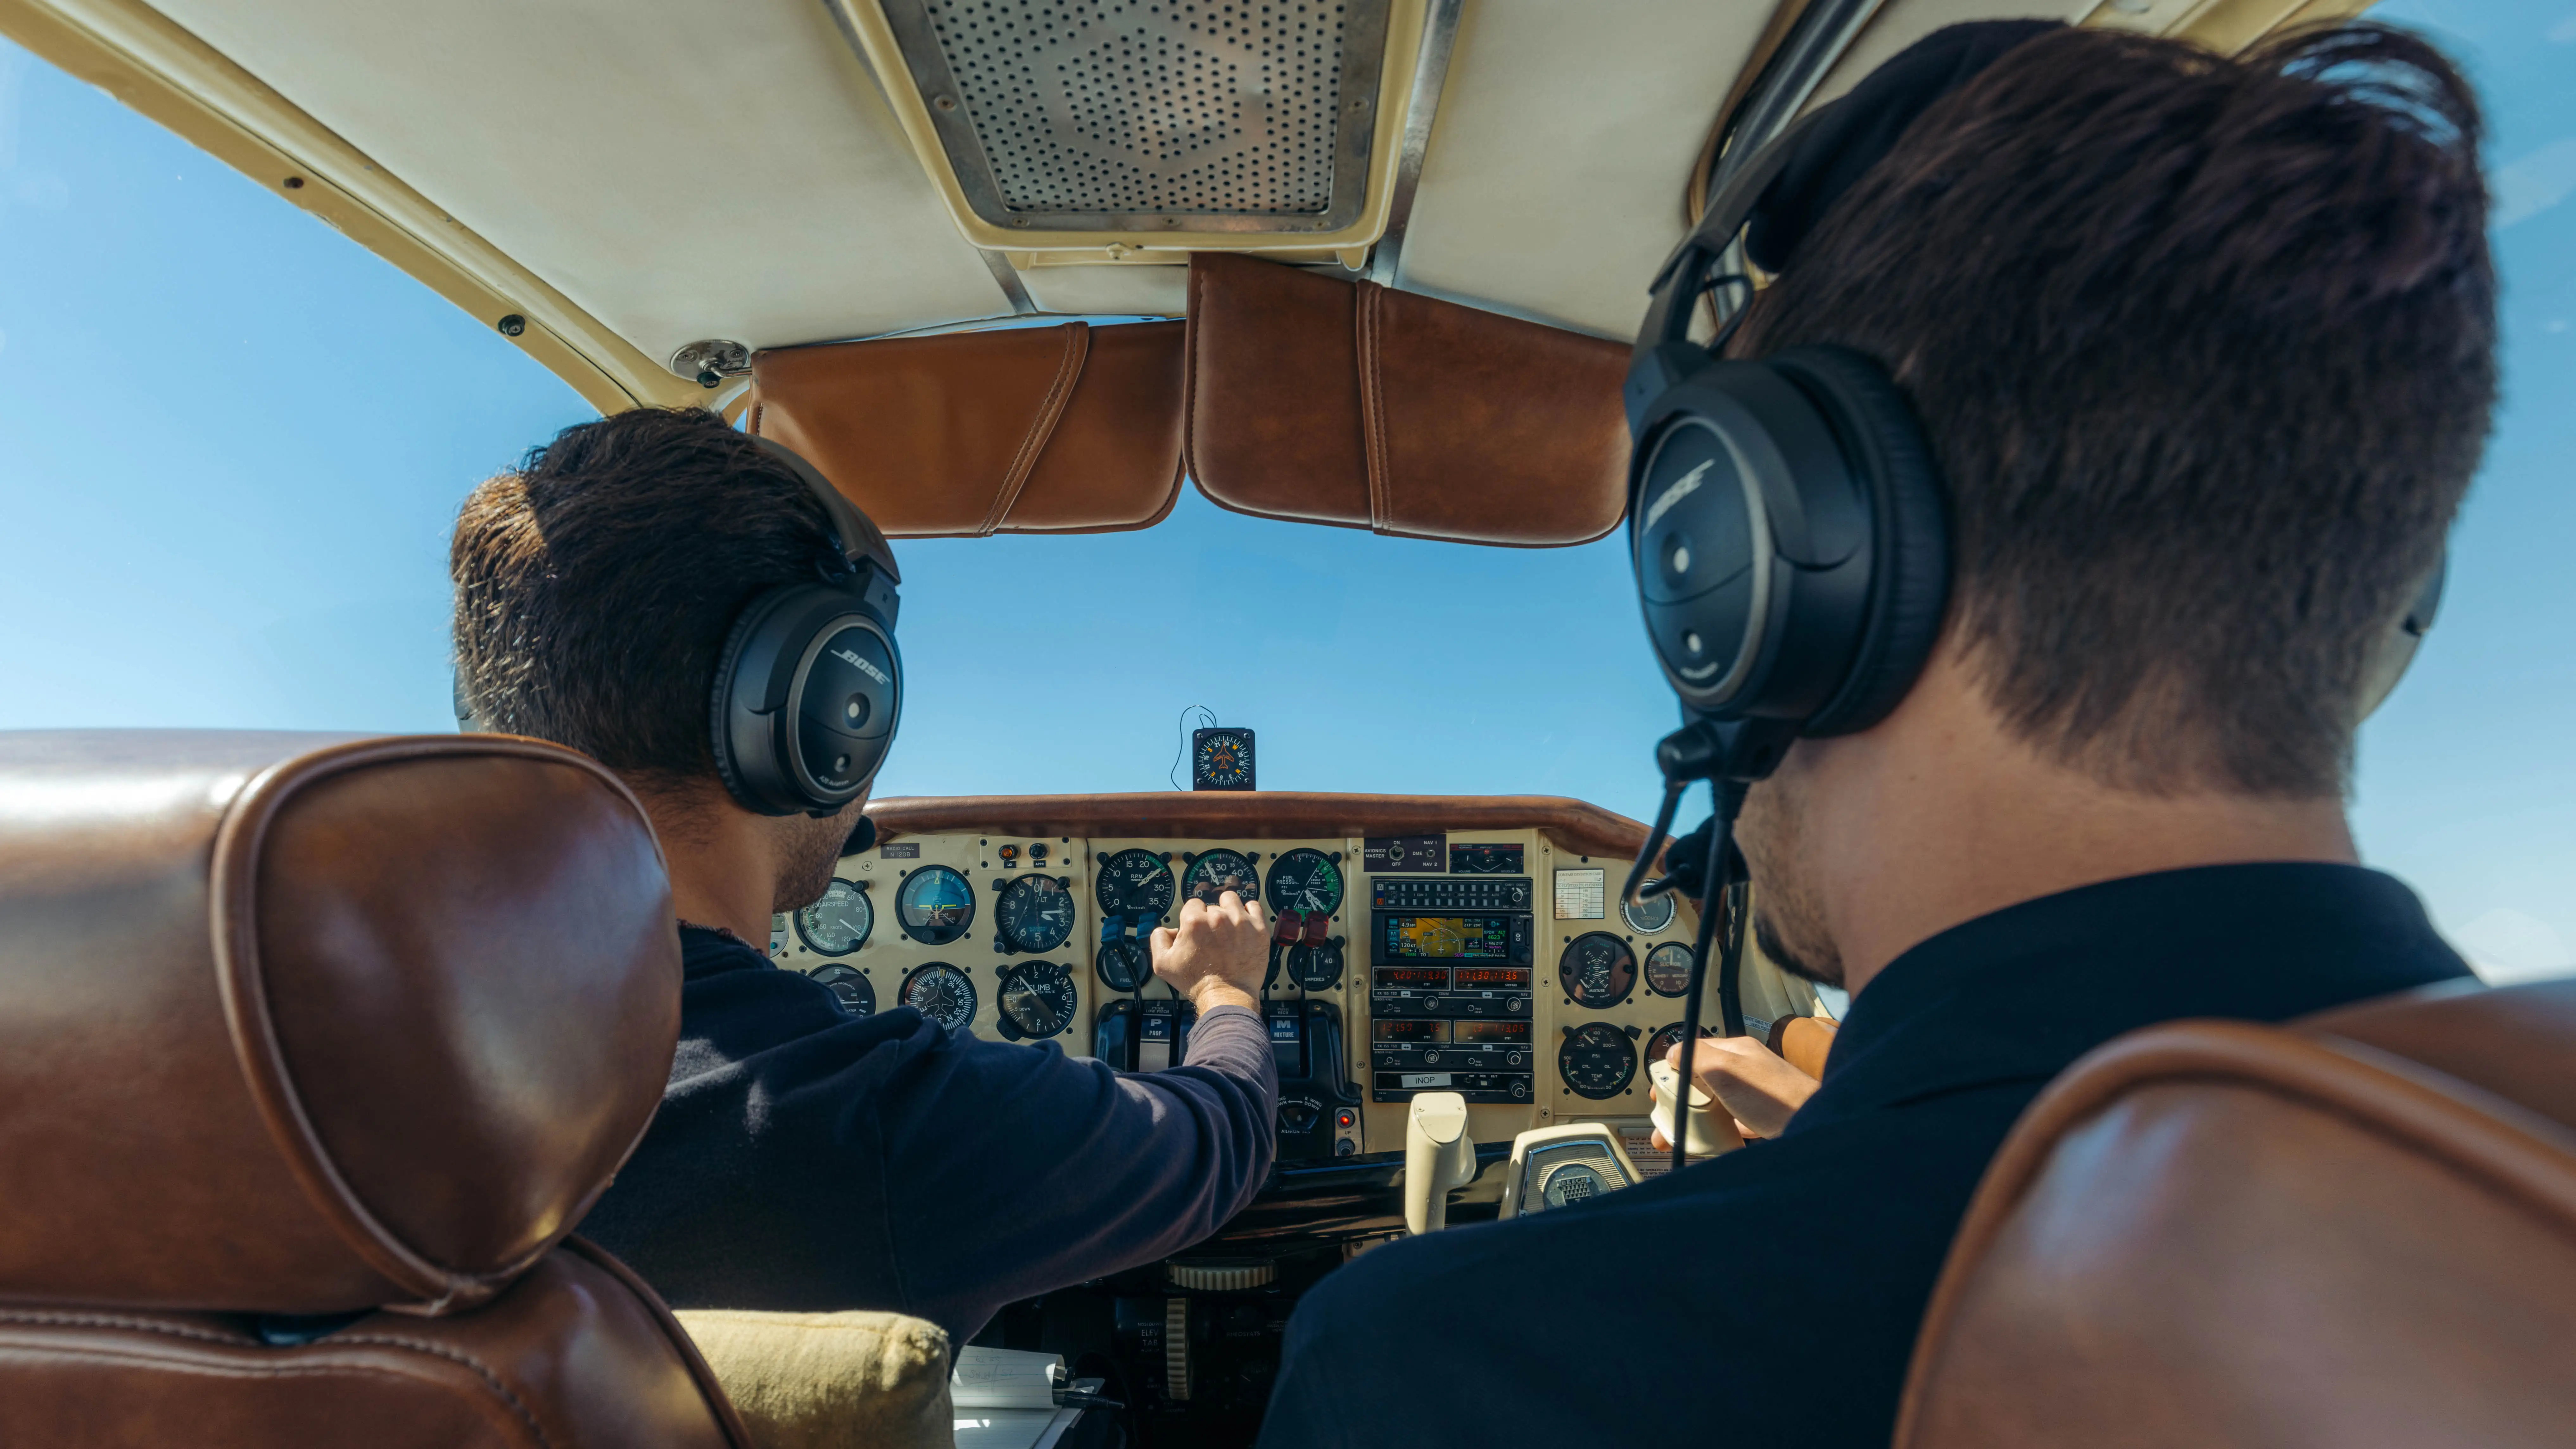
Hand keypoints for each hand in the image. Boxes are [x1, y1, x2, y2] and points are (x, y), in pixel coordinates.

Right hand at [1152, 889, 1269, 1012]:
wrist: (1226, 996)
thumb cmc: (1197, 982)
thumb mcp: (1162, 964)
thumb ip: (1158, 938)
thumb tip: (1167, 929)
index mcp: (1195, 922)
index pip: (1192, 905)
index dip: (1193, 918)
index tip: (1197, 930)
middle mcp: (1218, 917)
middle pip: (1212, 905)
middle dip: (1210, 918)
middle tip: (1212, 936)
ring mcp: (1241, 921)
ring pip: (1231, 900)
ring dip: (1228, 909)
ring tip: (1228, 926)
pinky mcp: (1258, 929)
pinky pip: (1254, 906)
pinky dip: (1249, 912)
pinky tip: (1244, 923)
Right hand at [1652, 1034, 1817, 1142]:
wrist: (1815, 1125)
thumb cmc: (1776, 1097)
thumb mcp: (1727, 1068)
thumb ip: (1698, 1056)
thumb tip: (1674, 1053)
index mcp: (1735, 1052)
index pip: (1694, 1053)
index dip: (1672, 1071)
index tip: (1659, 1092)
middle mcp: (1744, 1071)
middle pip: (1701, 1082)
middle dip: (1678, 1102)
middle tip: (1664, 1123)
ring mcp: (1752, 1095)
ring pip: (1714, 1105)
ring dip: (1693, 1120)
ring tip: (1677, 1139)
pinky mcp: (1760, 1118)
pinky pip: (1730, 1124)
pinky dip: (1716, 1132)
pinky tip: (1709, 1143)